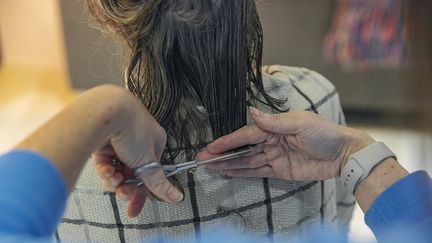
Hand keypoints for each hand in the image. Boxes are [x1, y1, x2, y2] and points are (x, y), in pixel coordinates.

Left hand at [17, 85, 182, 217]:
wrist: (105, 112)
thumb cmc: (132, 126)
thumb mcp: (148, 160)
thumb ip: (159, 182)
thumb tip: (176, 196)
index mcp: (154, 143)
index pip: (150, 174)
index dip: (142, 193)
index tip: (134, 209)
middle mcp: (137, 143)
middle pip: (132, 175)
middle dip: (126, 187)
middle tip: (123, 193)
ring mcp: (119, 143)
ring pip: (117, 171)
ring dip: (114, 179)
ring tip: (112, 179)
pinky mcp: (102, 143)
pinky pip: (104, 164)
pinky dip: (104, 170)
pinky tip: (105, 170)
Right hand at [198, 107, 373, 180]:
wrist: (344, 155)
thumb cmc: (324, 134)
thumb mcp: (300, 123)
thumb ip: (274, 122)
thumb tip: (251, 112)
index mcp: (274, 127)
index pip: (246, 134)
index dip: (228, 141)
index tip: (211, 146)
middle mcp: (271, 141)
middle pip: (242, 148)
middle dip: (223, 153)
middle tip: (202, 158)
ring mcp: (274, 156)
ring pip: (246, 161)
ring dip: (229, 164)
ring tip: (211, 167)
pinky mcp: (280, 171)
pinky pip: (258, 171)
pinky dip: (243, 172)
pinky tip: (229, 172)